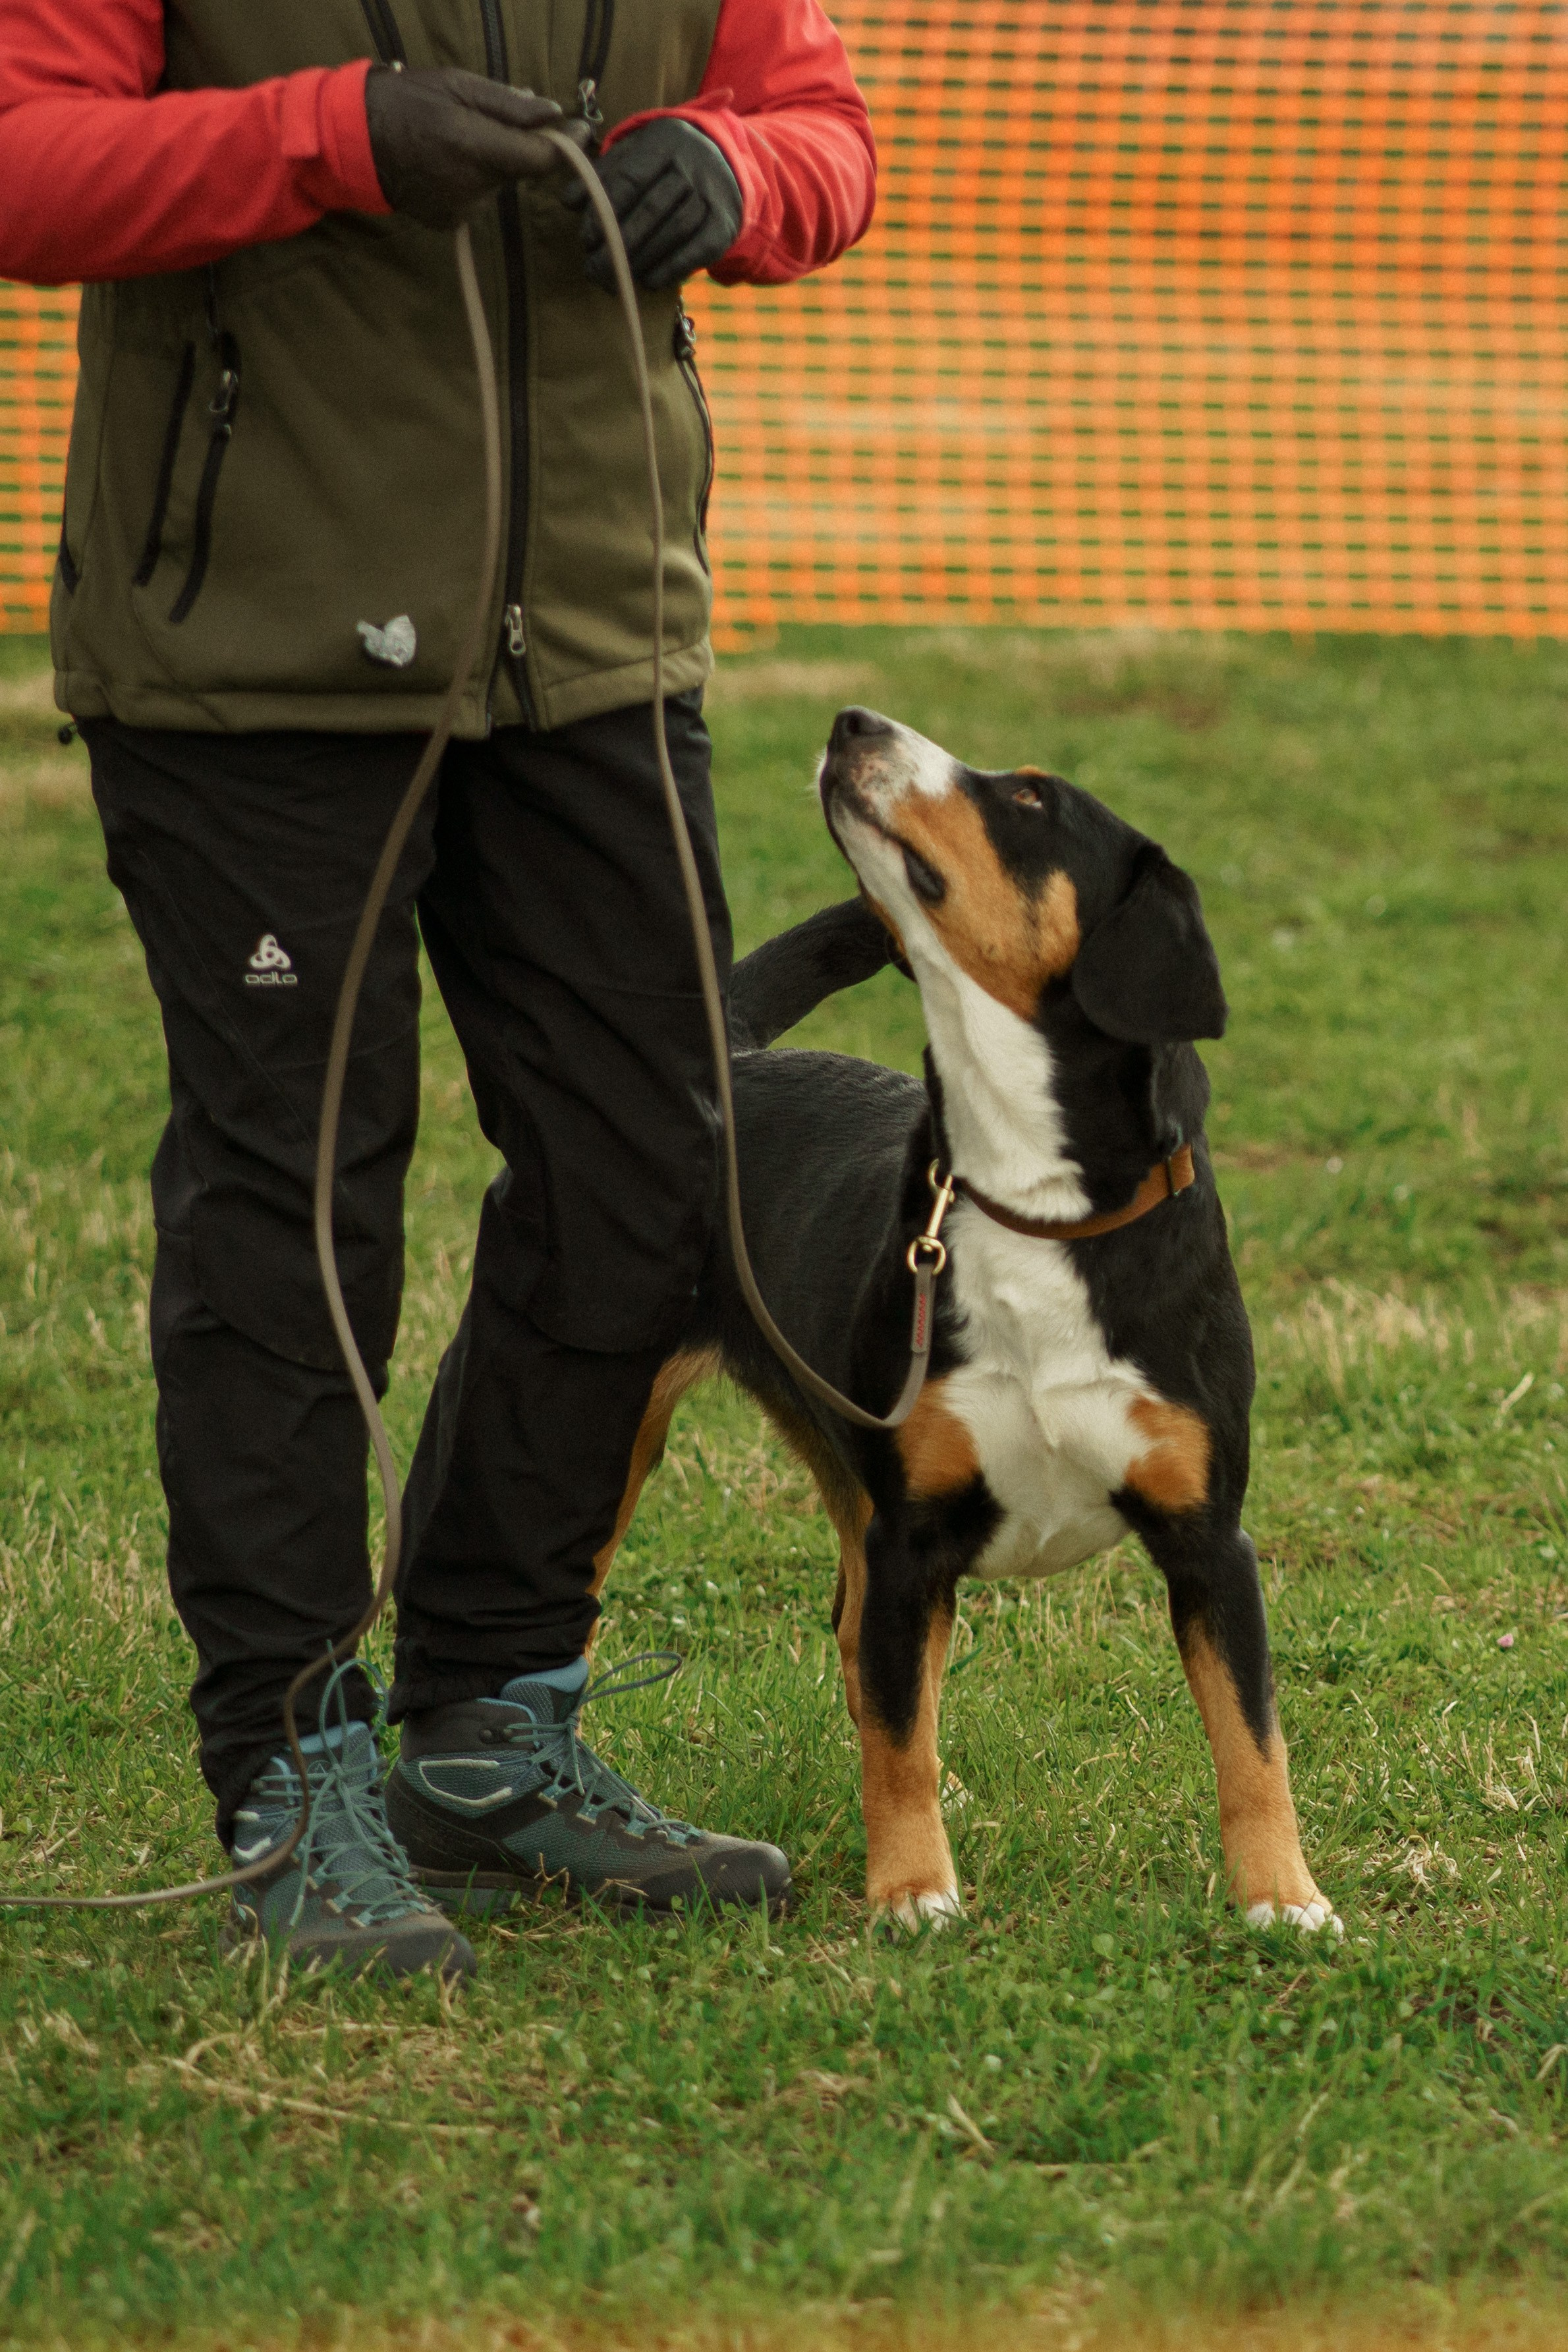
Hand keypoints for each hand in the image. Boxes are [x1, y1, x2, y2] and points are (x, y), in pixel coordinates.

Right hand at [365, 68, 590, 229]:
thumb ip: (510, 104)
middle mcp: (472, 186)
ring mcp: (462, 209)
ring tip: (454, 141)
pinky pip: (477, 199)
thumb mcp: (459, 86)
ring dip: (488, 163)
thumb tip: (555, 113)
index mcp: (475, 146)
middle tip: (483, 121)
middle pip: (518, 170)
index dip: (564, 146)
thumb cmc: (409, 101)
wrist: (357, 140)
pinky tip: (444, 164)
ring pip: (497, 185)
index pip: (538, 158)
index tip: (581, 132)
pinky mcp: (451, 223)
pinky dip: (470, 181)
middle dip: (512, 146)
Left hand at [563, 117, 743, 290]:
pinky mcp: (724, 224)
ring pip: (674, 231)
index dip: (606, 211)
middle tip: (595, 271)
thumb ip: (600, 176)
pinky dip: (671, 269)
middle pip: (652, 208)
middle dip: (620, 244)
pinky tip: (648, 281)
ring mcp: (713, 194)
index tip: (587, 239)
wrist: (721, 163)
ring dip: (642, 260)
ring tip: (617, 279)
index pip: (630, 178)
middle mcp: (693, 164)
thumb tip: (568, 200)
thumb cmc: (663, 163)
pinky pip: (697, 251)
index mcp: (664, 140)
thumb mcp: (632, 155)